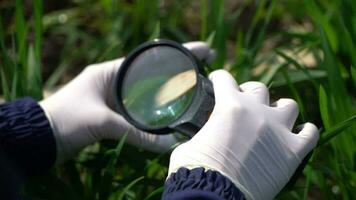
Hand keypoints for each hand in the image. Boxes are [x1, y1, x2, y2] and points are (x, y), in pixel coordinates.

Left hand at [40, 41, 215, 163]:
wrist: (42, 137)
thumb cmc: (67, 121)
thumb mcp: (103, 122)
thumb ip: (136, 132)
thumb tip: (167, 144)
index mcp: (110, 71)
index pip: (148, 58)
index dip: (174, 54)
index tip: (201, 51)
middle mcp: (114, 80)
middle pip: (152, 73)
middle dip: (176, 70)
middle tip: (204, 69)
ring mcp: (114, 96)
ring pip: (148, 91)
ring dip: (167, 90)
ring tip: (193, 89)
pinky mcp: (113, 112)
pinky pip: (140, 108)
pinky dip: (156, 109)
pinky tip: (170, 111)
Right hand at [167, 70, 318, 199]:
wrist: (216, 194)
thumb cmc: (196, 171)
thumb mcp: (189, 145)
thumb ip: (198, 134)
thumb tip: (198, 139)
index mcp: (229, 106)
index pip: (224, 79)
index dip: (218, 79)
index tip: (217, 82)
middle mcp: (256, 111)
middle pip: (258, 88)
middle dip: (249, 93)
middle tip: (244, 103)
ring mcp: (278, 129)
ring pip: (288, 105)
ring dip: (280, 109)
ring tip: (274, 117)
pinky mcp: (293, 151)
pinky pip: (310, 133)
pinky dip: (306, 131)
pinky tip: (300, 133)